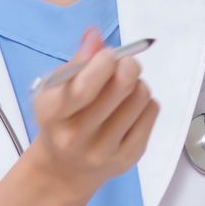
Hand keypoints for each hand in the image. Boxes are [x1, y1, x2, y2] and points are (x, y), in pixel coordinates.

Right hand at [25, 28, 160, 196]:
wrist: (65, 170)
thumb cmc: (61, 120)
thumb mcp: (56, 91)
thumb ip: (76, 62)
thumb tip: (95, 35)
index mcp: (53, 115)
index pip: (83, 88)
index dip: (103, 64)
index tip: (109, 55)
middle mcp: (77, 136)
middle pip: (120, 88)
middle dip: (128, 66)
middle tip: (124, 64)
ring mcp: (105, 150)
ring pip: (141, 97)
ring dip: (138, 83)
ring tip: (125, 88)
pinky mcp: (129, 157)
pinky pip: (151, 113)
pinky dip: (146, 102)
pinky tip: (131, 107)